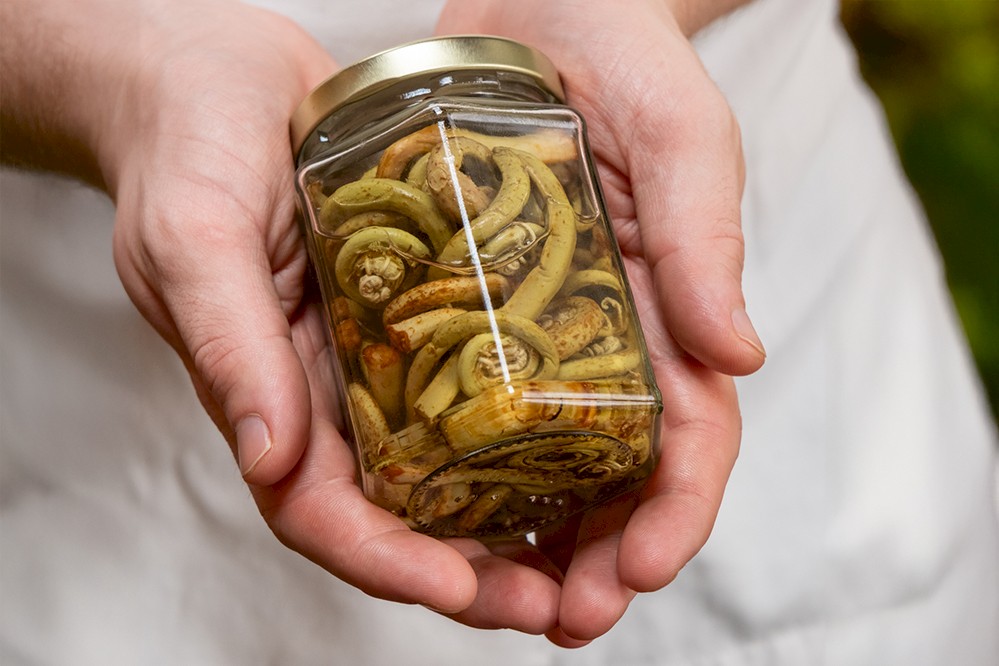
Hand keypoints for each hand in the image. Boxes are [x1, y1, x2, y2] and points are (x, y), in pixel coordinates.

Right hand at [101, 1, 512, 616]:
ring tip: (579, 553)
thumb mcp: (195, 238)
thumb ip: (227, 344)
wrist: (216, 73)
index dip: (384, 560)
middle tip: (548, 602)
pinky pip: (464, 384)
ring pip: (439, 463)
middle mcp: (322, 391)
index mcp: (262, 394)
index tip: (455, 587)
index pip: (316, 510)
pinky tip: (572, 446)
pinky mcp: (411, 309)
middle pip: (393, 510)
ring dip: (503, 518)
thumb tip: (267, 458)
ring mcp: (369, 355)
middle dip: (466, 568)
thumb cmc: (185, 145)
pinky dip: (512, 429)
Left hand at [436, 0, 764, 645]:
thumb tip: (740, 356)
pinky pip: (466, 400)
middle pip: (617, 471)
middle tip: (565, 617)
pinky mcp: (471, 305)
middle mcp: (606, 335)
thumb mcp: (676, 136)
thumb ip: (704, 237)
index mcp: (670, 308)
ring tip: (494, 596)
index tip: (642, 571)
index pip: (693, 433)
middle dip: (602, 553)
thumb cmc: (622, 57)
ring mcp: (537, 328)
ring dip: (528, 537)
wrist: (539, 3)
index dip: (677, 510)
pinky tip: (433, 513)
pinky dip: (460, 468)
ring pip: (541, 458)